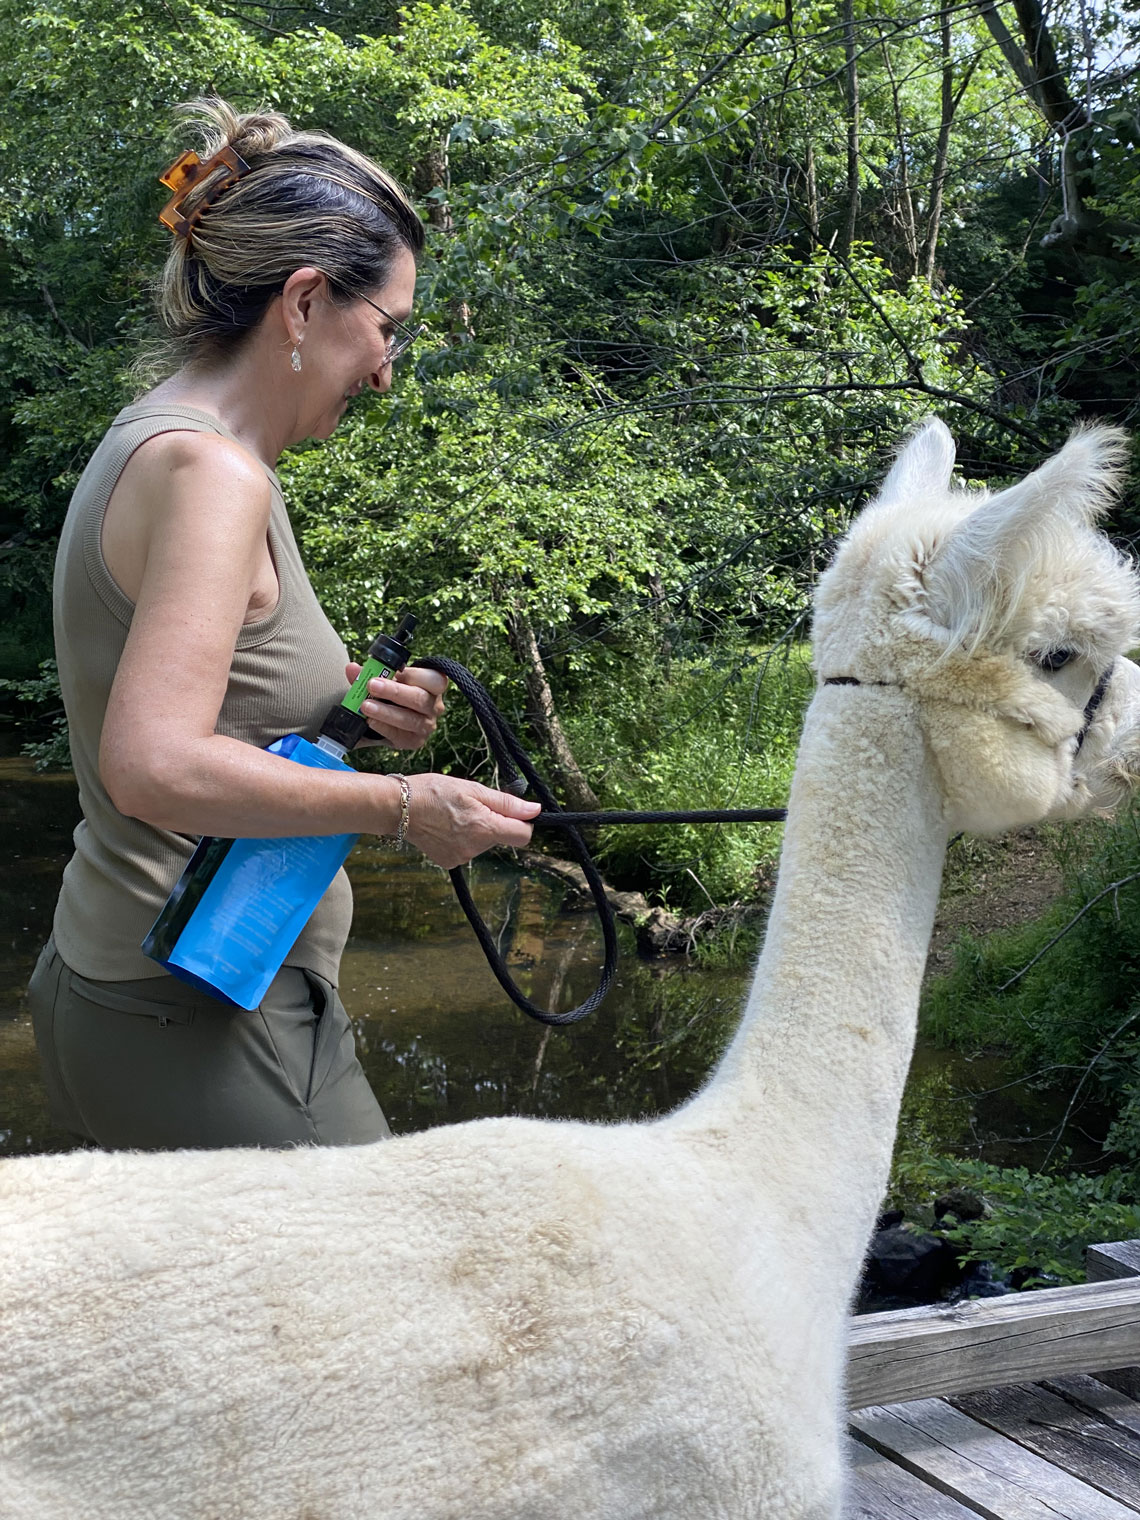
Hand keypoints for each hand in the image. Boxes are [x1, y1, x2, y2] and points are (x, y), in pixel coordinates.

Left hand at [347, 663, 446, 749]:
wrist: (390, 718)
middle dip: (394, 692)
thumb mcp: (386, 679)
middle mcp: (434, 706)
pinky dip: (383, 727)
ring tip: (365, 706)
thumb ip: (370, 674)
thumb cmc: (393, 693)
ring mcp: (426, 725)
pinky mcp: (414, 741)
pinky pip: (399, 735)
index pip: (434, 679)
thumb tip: (352, 668)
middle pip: (419, 699)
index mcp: (433, 686)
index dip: (413, 675)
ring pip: (410, 719)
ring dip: (385, 712)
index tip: (392, 671)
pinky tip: (369, 721)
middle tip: (372, 685)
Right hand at [398, 773, 541, 868]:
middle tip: (471, 805)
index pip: (523, 836)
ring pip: (483, 843)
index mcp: (485, 828)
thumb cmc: (434, 792)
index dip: (522, 822)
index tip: (511, 811)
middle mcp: (475, 848)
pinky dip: (462, 839)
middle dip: (493, 822)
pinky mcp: (449, 863)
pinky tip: (445, 827)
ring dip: (476, 829)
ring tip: (454, 814)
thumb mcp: (473, 789)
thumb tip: (535, 811)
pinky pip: (467, 850)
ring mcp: (461, 858)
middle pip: (501, 837)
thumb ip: (506, 803)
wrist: (398, 807)